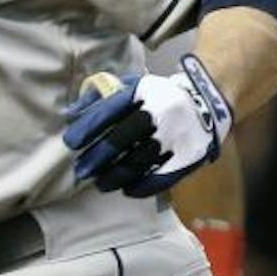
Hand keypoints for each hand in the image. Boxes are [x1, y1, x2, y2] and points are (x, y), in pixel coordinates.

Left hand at [60, 59, 232, 196]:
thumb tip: (70, 114)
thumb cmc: (157, 96)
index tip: (71, 144)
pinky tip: (127, 190)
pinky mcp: (190, 156)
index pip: (109, 110)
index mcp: (144, 91)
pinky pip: (163, 177)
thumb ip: (100, 97)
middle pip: (122, 139)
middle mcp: (161, 112)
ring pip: (140, 161)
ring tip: (101, 184)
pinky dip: (143, 186)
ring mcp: (177, 135)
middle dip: (98, 158)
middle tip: (82, 171)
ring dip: (116, 176)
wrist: (207, 101)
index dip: (88, 128)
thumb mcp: (132, 85)